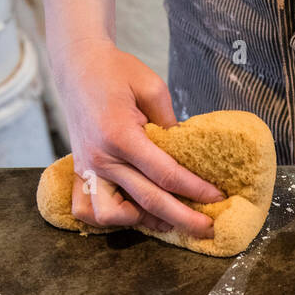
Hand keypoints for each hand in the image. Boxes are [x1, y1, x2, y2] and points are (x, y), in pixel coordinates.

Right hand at [51, 38, 224, 236]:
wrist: (77, 65)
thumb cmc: (115, 72)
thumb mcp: (152, 88)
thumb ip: (170, 125)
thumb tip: (187, 157)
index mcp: (120, 135)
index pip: (165, 174)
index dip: (195, 189)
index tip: (217, 197)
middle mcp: (101, 158)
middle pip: (149, 201)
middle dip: (183, 219)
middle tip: (207, 229)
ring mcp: (88, 168)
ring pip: (112, 215)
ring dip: (143, 221)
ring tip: (169, 220)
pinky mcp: (80, 172)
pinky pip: (88, 209)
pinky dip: (111, 217)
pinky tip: (134, 211)